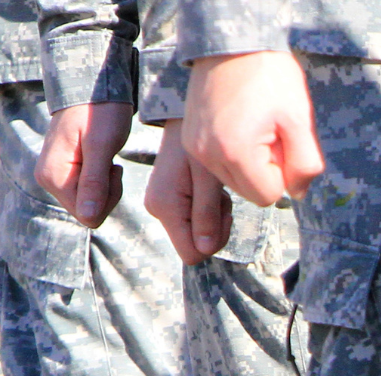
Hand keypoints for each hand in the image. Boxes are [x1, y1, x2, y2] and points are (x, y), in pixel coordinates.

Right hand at [36, 101, 132, 226]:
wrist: (91, 88)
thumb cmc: (99, 112)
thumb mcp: (101, 146)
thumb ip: (94, 182)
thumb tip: (88, 218)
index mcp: (53, 177)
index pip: (88, 215)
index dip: (108, 198)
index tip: (113, 169)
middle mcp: (48, 180)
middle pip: (88, 212)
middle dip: (108, 193)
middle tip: (112, 164)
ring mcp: (55, 177)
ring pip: (90, 204)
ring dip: (107, 186)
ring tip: (107, 159)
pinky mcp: (64, 172)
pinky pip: (89, 192)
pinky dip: (103, 180)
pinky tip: (103, 160)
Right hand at [146, 121, 233, 263]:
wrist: (184, 117)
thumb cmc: (203, 142)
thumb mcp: (209, 178)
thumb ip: (206, 214)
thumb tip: (206, 250)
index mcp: (165, 207)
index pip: (192, 253)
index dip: (214, 241)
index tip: (222, 212)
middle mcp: (157, 209)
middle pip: (195, 245)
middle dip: (215, 227)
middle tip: (221, 196)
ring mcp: (161, 205)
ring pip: (197, 232)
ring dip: (214, 215)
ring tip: (215, 186)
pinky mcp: (167, 199)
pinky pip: (194, 218)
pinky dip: (208, 207)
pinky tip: (210, 185)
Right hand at [182, 51, 320, 206]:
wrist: (233, 42)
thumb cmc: (269, 75)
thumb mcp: (299, 120)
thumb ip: (305, 164)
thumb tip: (298, 194)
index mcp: (235, 153)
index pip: (268, 196)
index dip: (282, 173)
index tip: (280, 141)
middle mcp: (208, 155)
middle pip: (249, 191)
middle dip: (265, 169)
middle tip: (268, 132)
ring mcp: (195, 148)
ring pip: (234, 180)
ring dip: (249, 162)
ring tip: (253, 127)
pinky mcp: (189, 140)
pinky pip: (218, 164)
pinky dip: (233, 153)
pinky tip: (239, 126)